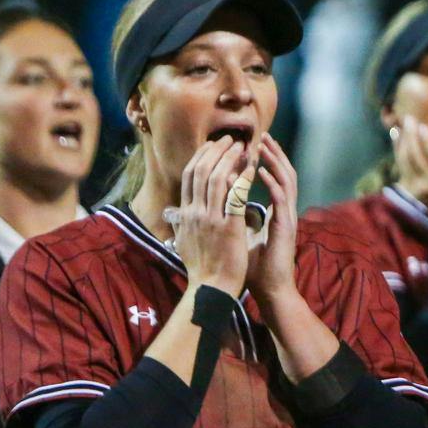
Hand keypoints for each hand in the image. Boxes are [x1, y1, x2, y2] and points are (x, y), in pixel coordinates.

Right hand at [174, 135, 251, 292]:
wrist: (212, 288)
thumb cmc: (202, 267)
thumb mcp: (184, 241)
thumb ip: (181, 224)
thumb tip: (175, 213)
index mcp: (186, 215)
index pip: (190, 177)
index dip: (203, 157)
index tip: (215, 145)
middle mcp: (195, 213)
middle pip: (202, 171)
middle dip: (217, 151)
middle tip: (231, 140)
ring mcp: (210, 219)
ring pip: (217, 179)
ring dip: (231, 159)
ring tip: (244, 148)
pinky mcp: (228, 227)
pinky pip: (235, 196)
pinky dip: (242, 179)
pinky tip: (252, 169)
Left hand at [247, 135, 299, 303]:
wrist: (271, 290)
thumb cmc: (256, 267)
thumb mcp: (241, 238)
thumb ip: (234, 221)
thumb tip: (217, 210)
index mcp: (275, 213)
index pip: (272, 179)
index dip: (264, 162)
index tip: (250, 147)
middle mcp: (284, 211)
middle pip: (283, 173)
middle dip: (273, 154)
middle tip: (261, 136)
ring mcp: (287, 217)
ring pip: (286, 180)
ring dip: (274, 161)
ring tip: (262, 145)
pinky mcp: (286, 227)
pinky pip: (281, 198)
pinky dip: (271, 182)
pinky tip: (259, 171)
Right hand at [393, 117, 427, 224]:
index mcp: (415, 192)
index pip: (403, 165)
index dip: (398, 148)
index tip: (396, 133)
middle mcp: (418, 187)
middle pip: (406, 157)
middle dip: (404, 137)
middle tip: (405, 121)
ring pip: (416, 154)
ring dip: (412, 135)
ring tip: (411, 120)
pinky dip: (426, 140)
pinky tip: (424, 128)